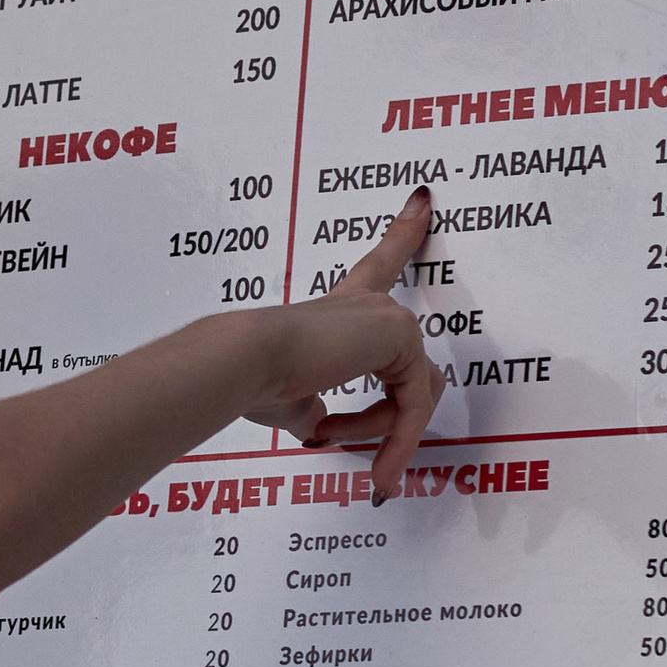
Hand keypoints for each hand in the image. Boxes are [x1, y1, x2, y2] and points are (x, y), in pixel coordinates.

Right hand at [236, 190, 443, 498]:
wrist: (243, 361)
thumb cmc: (253, 377)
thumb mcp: (292, 401)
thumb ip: (316, 408)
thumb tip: (319, 427)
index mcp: (339, 309)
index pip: (377, 267)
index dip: (402, 234)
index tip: (422, 201)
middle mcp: (367, 306)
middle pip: (409, 373)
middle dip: (388, 425)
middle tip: (371, 464)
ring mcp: (388, 319)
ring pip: (413, 394)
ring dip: (381, 435)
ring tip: (349, 454)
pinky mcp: (400, 336)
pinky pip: (416, 403)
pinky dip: (398, 440)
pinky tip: (377, 465)